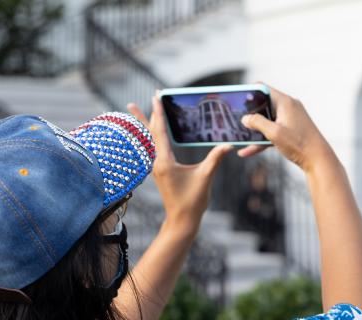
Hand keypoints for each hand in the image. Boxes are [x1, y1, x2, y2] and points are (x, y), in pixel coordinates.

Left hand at [128, 96, 232, 235]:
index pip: (160, 132)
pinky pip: (154, 148)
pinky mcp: (160, 171)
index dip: (158, 113)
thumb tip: (228, 145)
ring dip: (146, 125)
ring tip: (138, 113)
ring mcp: (157, 167)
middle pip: (149, 134)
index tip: (155, 97)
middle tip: (133, 102)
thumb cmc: (192, 201)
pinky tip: (154, 134)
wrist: (182, 220)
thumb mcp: (205, 177)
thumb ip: (215, 159)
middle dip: (144, 116)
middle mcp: (157, 162)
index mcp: (165, 162)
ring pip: (150, 141)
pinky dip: (153, 137)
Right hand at [238, 84, 334, 172]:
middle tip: (234, 120)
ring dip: (253, 130)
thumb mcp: (274, 133)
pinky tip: (247, 151)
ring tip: (238, 139)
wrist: (318, 160)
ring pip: (265, 121)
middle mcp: (288, 107)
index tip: (236, 100)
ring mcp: (289, 118)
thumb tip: (245, 118)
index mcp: (285, 102)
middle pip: (262, 106)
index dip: (248, 92)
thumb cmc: (299, 144)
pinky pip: (271, 131)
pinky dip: (261, 139)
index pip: (262, 88)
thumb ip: (257, 123)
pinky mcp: (290, 129)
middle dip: (248, 114)